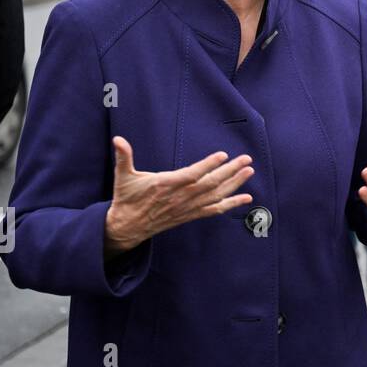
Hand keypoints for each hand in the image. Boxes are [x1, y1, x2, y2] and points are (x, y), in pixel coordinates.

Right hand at [104, 137, 254, 257]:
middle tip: (246, 159)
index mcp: (165, 185)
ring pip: (215, 195)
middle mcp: (180, 197)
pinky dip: (231, 204)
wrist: (128, 226)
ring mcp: (187, 207)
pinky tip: (247, 198)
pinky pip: (214, 210)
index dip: (207, 165)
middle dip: (230, 171)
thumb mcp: (123, 177)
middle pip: (209, 184)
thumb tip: (117, 140)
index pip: (191, 175)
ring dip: (235, 184)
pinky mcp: (191, 214)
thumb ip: (124, 157)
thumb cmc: (127, 198)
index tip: (223, 155)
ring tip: (249, 171)